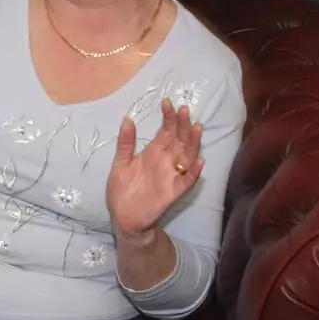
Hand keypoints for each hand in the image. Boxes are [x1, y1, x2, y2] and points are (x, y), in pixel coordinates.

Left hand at [106, 99, 203, 237]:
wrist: (123, 217)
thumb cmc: (122, 190)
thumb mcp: (120, 164)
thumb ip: (126, 143)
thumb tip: (127, 118)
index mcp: (153, 152)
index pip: (165, 131)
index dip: (168, 117)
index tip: (167, 102)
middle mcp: (166, 161)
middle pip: (179, 139)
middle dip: (182, 125)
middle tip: (184, 109)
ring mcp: (171, 176)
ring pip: (187, 156)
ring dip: (193, 142)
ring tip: (196, 127)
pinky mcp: (174, 192)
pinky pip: (187, 181)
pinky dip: (194, 172)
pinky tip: (198, 161)